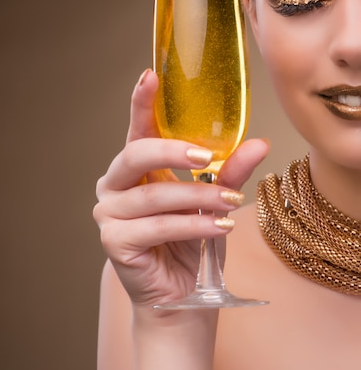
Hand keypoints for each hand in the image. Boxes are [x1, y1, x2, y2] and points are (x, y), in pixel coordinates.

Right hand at [93, 69, 268, 308]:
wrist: (181, 294)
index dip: (141, 101)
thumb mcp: (213, 199)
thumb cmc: (190, 240)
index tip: (151, 75)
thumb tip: (260, 143)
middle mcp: (114, 184)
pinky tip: (219, 227)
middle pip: (135, 153)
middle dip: (173, 151)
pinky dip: (193, 225)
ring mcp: (109, 213)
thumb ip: (228, 170)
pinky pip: (157, 226)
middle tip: (207, 156)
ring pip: (154, 194)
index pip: (136, 128)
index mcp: (134, 167)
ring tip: (230, 202)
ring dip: (198, 198)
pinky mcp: (114, 242)